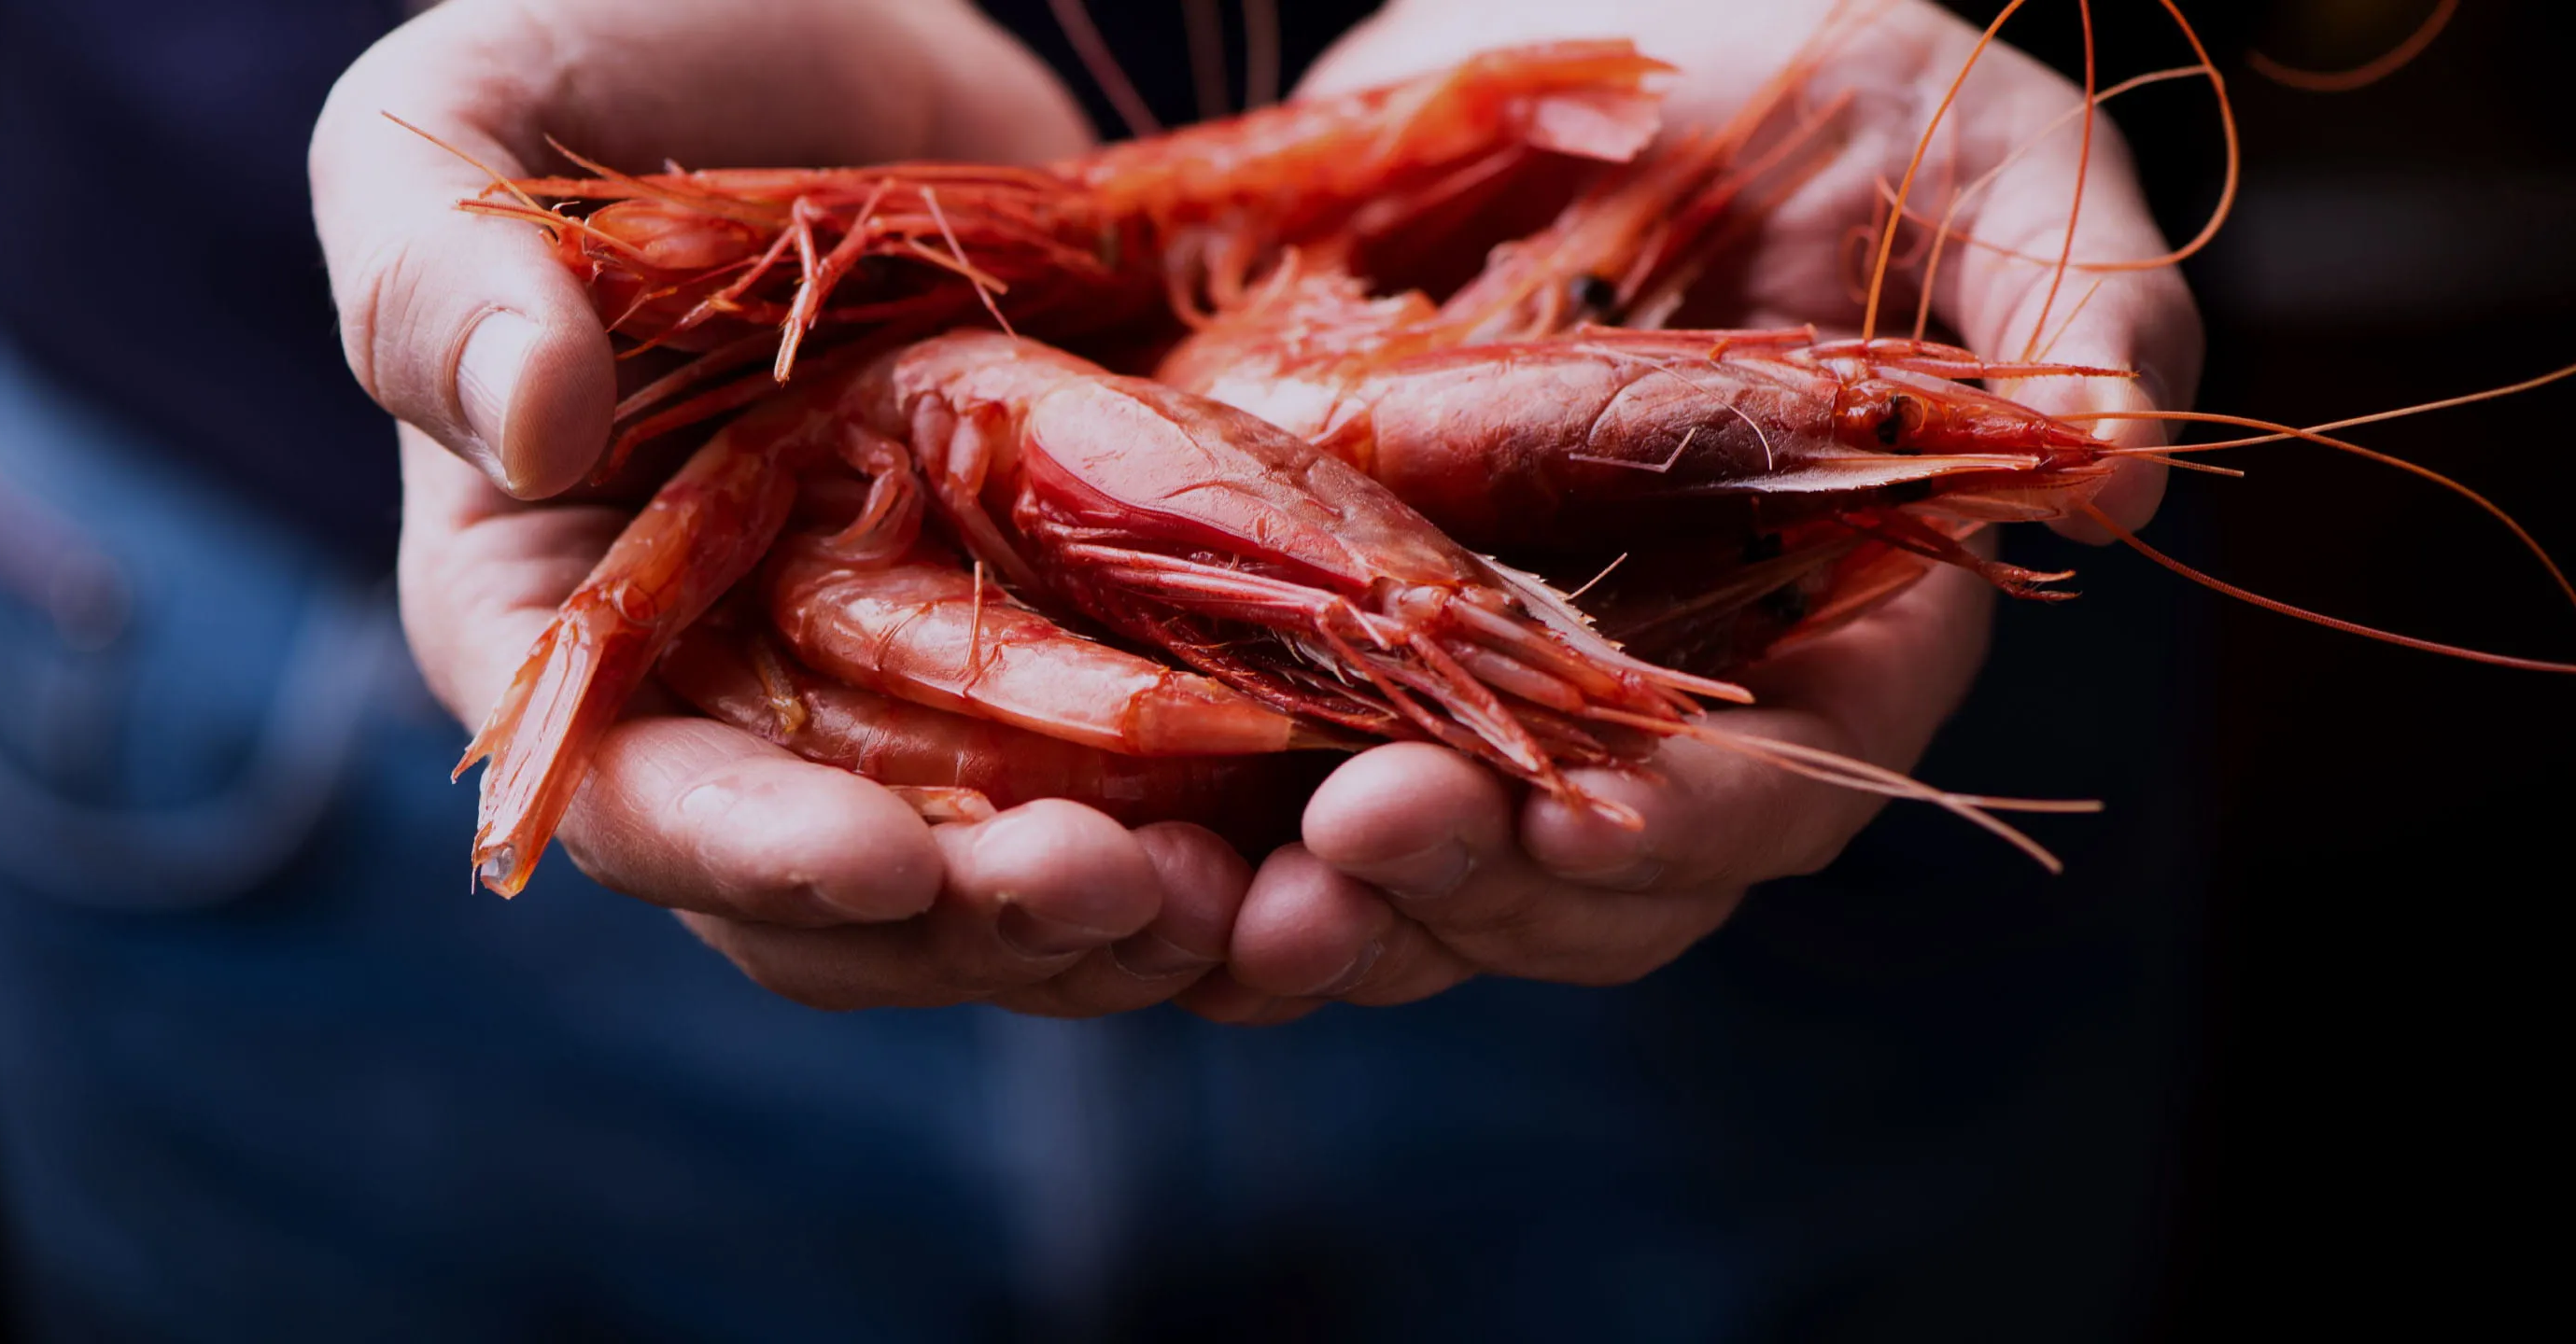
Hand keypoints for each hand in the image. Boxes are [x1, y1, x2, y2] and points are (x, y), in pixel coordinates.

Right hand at [317, 0, 1246, 1012]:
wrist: (864, 34)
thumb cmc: (634, 60)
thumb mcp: (482, 111)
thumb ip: (435, 266)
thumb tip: (516, 425)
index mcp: (561, 621)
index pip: (637, 801)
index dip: (753, 852)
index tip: (892, 862)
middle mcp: (732, 694)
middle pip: (838, 898)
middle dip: (979, 918)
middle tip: (1126, 892)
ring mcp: (906, 677)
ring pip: (995, 883)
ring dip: (1115, 918)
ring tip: (1248, 893)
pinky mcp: (1055, 638)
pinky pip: (1129, 790)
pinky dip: (1212, 830)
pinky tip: (1307, 831)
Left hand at [1183, 0, 2203, 1020]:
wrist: (1600, 21)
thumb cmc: (1824, 72)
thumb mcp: (1972, 148)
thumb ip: (2070, 292)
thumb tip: (2124, 471)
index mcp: (1842, 606)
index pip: (1798, 770)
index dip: (1703, 816)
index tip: (1583, 824)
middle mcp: (1676, 676)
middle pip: (1607, 870)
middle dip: (1491, 887)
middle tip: (1360, 850)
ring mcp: (1511, 661)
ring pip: (1451, 860)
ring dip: (1355, 906)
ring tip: (1251, 903)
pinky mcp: (1362, 619)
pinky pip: (1300, 776)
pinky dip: (1236, 836)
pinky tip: (1156, 850)